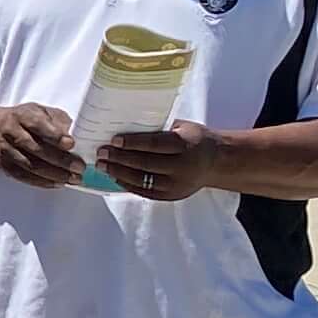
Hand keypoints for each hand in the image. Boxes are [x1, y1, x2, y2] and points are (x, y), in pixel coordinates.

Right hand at [0, 101, 83, 190]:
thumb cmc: (25, 119)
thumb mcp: (41, 111)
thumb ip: (58, 120)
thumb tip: (74, 134)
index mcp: (22, 116)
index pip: (38, 125)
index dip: (55, 136)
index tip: (71, 144)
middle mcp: (11, 132)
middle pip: (36, 148)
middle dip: (60, 160)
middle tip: (79, 167)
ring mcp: (6, 150)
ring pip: (30, 165)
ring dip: (54, 174)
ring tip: (73, 178)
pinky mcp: (4, 165)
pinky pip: (23, 176)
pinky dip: (42, 182)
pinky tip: (58, 183)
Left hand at [95, 121, 222, 202]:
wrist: (216, 162)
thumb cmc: (194, 139)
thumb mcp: (182, 128)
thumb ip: (159, 129)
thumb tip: (125, 122)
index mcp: (186, 145)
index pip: (155, 144)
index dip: (132, 143)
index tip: (113, 140)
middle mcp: (183, 167)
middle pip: (146, 163)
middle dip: (120, 158)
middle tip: (101, 153)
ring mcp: (178, 184)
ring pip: (143, 180)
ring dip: (119, 173)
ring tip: (102, 165)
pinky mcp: (172, 195)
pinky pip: (146, 192)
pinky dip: (127, 184)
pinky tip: (115, 176)